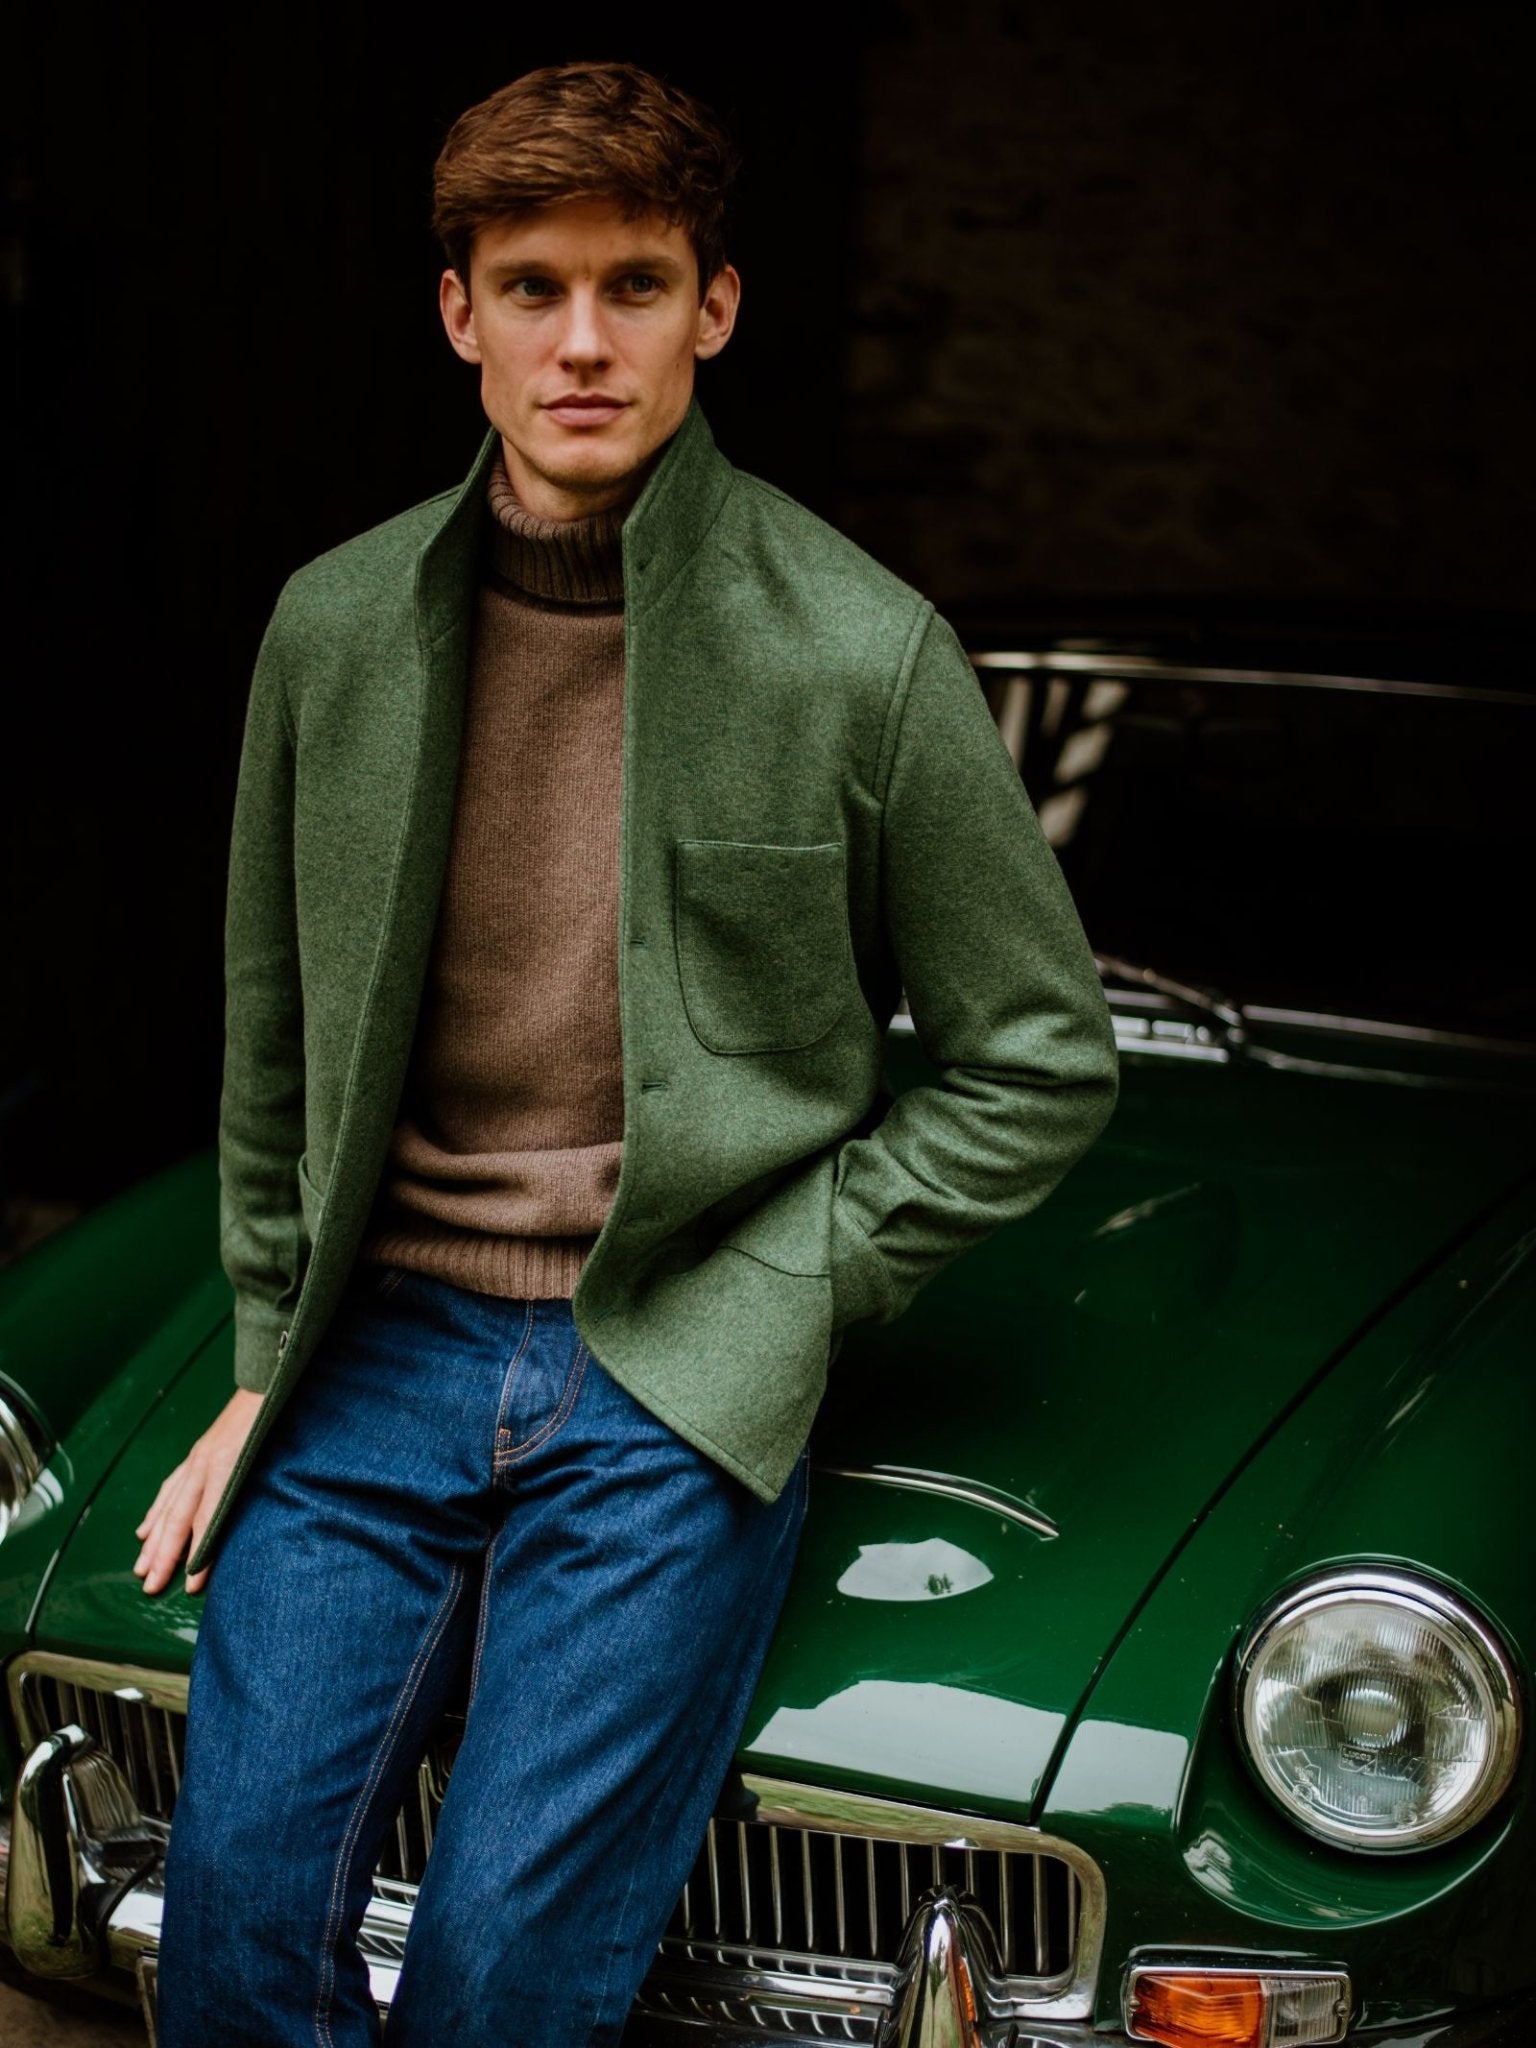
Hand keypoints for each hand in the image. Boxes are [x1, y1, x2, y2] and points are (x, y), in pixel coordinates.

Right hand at [133, 1387, 263, 1594]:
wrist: (270, 1379)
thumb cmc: (279, 1418)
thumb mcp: (278, 1453)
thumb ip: (267, 1486)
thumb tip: (272, 1526)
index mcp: (225, 1464)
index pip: (207, 1519)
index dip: (199, 1553)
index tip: (191, 1586)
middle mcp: (204, 1464)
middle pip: (178, 1519)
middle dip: (163, 1556)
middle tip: (149, 1589)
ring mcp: (197, 1459)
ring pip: (168, 1507)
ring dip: (153, 1541)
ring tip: (141, 1568)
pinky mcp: (197, 1454)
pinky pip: (171, 1488)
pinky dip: (156, 1512)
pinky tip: (145, 1530)